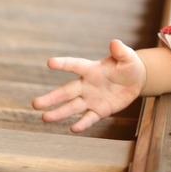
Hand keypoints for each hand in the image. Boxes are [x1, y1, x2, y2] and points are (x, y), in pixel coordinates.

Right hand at [32, 39, 146, 132]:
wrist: (135, 81)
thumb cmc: (128, 65)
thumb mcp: (127, 57)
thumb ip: (121, 51)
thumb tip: (115, 42)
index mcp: (91, 69)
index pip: (75, 65)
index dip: (64, 64)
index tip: (50, 62)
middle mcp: (87, 85)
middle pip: (66, 92)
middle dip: (52, 98)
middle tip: (35, 104)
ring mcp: (91, 99)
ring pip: (73, 107)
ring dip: (59, 113)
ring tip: (45, 118)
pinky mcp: (100, 110)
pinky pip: (89, 118)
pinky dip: (82, 124)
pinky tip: (73, 129)